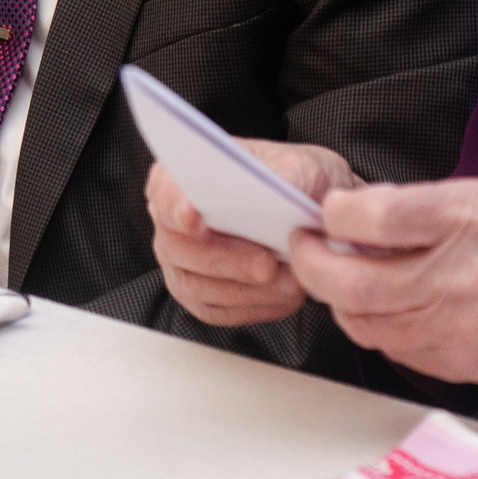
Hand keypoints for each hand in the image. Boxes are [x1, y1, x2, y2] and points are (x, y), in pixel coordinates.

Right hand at [147, 138, 363, 326]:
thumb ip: (284, 177)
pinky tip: (286, 294)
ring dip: (246, 289)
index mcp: (185, 177)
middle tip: (266, 264)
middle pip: (179, 247)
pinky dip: (255, 306)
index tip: (193, 216)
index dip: (174, 204)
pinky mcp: (203, 297)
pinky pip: (219, 311)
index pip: (164, 190)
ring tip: (289, 282)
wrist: (313, 211)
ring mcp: (183, 263)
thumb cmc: (297, 182)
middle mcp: (174, 223)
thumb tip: (276, 194)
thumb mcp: (300, 167)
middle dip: (225, 259)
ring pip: (198, 287)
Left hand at [285, 179, 477, 385]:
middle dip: (313, 263)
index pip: (373, 217)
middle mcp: (464, 277)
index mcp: (474, 217)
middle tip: (305, 244)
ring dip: (341, 297)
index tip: (329, 208)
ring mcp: (463, 329)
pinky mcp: (464, 365)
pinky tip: (387, 304)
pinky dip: (378, 325)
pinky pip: (396, 348)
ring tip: (343, 272)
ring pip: (365, 322)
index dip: (335, 212)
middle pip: (352, 281)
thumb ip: (427, 203)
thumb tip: (365, 212)